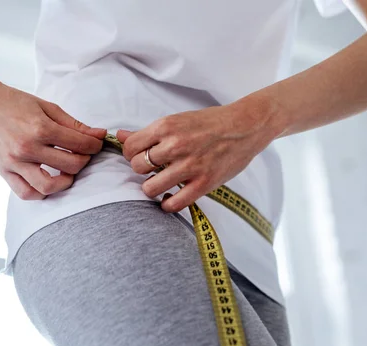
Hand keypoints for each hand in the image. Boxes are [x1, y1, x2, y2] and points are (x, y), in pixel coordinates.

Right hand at [0, 78, 106, 199]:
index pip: (80, 145)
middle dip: (84, 161)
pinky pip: (26, 193)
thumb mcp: (47, 107)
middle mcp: (27, 148)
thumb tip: (100, 134)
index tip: (96, 143)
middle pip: (71, 166)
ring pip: (49, 186)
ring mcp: (14, 162)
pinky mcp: (4, 172)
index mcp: (40, 128)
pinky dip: (41, 193)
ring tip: (67, 171)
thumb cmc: (14, 102)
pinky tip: (48, 181)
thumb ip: (75, 124)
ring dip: (66, 182)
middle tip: (83, 154)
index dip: (95, 145)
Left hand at [116, 97, 282, 212]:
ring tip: (160, 183)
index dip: (131, 154)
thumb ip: (148, 132)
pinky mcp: (204, 183)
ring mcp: (190, 166)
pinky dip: (167, 204)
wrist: (245, 127)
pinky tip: (169, 198)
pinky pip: (175, 203)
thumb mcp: (177, 120)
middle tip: (152, 169)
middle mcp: (175, 146)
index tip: (139, 156)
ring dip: (151, 188)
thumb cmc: (211, 123)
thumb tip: (120, 136)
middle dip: (141, 170)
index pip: (130, 147)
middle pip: (137, 167)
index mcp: (167, 127)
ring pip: (150, 188)